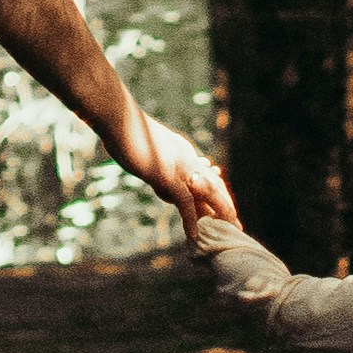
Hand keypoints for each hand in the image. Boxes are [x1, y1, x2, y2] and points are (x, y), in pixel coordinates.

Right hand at [125, 112, 235, 227]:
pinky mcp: (166, 174)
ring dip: (218, 214)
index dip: (216, 190)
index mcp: (182, 149)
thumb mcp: (149, 148)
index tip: (225, 205)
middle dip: (225, 205)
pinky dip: (190, 220)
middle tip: (236, 223)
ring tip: (228, 231)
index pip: (205, 173)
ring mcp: (178, 165)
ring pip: (206, 194)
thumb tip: (163, 184)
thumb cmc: (125, 130)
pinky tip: (194, 235)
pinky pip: (184, 201)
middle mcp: (186, 156)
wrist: (117, 116)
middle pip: (212, 184)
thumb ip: (159, 164)